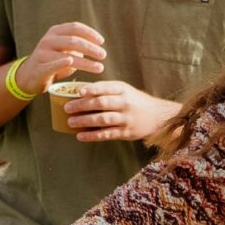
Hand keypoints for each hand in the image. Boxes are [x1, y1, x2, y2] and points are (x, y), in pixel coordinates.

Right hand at [17, 22, 106, 96]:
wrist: (29, 76)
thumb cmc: (51, 61)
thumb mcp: (63, 49)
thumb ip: (76, 45)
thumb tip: (97, 46)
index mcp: (55, 32)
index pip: (75, 27)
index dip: (90, 33)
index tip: (101, 42)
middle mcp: (48, 40)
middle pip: (73, 40)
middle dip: (90, 48)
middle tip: (103, 55)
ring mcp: (42, 53)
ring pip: (67, 54)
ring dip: (85, 61)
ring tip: (99, 67)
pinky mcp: (40, 67)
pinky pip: (52, 65)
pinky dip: (62, 63)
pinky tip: (72, 62)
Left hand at [58, 80, 177, 143]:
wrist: (157, 116)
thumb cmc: (134, 101)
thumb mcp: (124, 90)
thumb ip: (105, 89)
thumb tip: (79, 91)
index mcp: (123, 89)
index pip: (105, 88)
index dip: (91, 89)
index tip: (78, 91)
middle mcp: (125, 103)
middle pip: (101, 103)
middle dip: (82, 106)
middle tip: (67, 108)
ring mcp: (126, 118)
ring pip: (103, 119)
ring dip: (85, 121)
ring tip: (71, 122)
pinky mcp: (126, 133)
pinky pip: (107, 134)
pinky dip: (92, 135)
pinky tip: (80, 136)